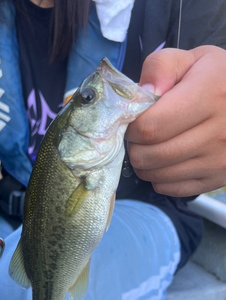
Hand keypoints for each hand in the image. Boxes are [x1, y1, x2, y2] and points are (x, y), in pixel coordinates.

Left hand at [126, 46, 225, 196]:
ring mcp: (218, 160)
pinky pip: (170, 189)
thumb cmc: (217, 79)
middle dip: (134, 146)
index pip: (150, 127)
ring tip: (152, 146)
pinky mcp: (216, 180)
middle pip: (150, 155)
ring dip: (144, 163)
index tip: (134, 120)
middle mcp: (218, 132)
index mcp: (210, 96)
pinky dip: (159, 178)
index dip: (132, 126)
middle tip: (140, 135)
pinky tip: (166, 160)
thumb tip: (143, 93)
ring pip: (156, 175)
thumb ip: (161, 67)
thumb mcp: (193, 59)